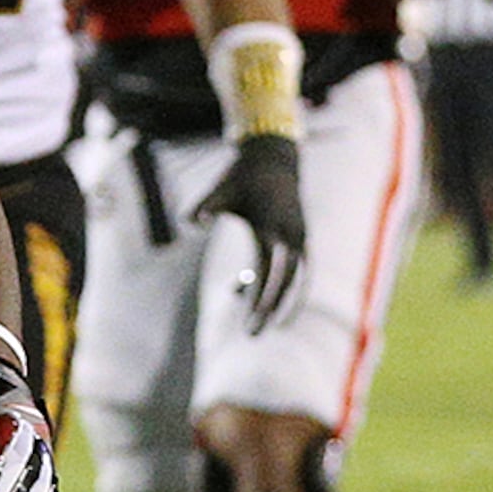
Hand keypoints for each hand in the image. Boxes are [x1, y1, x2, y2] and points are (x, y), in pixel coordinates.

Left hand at [194, 132, 306, 333]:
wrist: (274, 156)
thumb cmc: (242, 175)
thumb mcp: (222, 188)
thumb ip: (207, 206)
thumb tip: (191, 222)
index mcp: (274, 228)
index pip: (271, 274)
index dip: (261, 301)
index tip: (250, 323)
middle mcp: (292, 236)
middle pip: (285, 283)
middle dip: (269, 309)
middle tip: (252, 335)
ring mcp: (300, 237)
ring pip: (295, 279)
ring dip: (279, 301)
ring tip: (259, 324)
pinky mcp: (300, 238)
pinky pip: (296, 269)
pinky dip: (279, 283)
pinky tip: (248, 291)